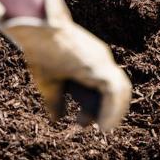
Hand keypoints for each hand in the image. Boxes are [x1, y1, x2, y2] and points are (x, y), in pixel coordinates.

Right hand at [0, 0, 131, 131]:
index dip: (100, 105)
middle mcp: (101, 59)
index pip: (104, 86)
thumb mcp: (49, 83)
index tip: (83, 123)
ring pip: (120, 90)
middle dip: (110, 109)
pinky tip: (104, 125)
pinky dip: (112, 110)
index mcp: (91, 61)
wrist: (39, 30)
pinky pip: (113, 92)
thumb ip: (56, 102)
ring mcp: (102, 61)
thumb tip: (57, 120)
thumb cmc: (41, 52)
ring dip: (114, 112)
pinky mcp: (99, 65)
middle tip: (100, 127)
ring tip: (104, 129)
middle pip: (116, 88)